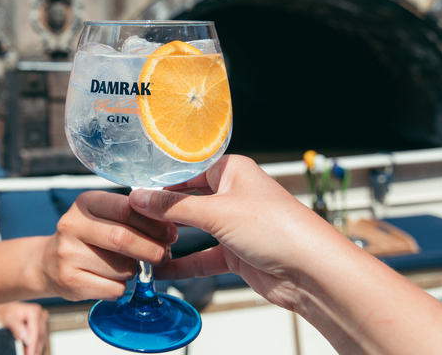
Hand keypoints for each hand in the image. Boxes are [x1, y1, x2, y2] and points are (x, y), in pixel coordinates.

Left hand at [0, 301, 48, 354]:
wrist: (7, 309)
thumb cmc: (7, 312)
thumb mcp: (8, 318)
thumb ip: (16, 327)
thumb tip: (24, 337)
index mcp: (34, 311)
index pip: (36, 331)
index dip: (33, 344)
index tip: (30, 354)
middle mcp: (41, 316)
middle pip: (41, 336)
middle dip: (35, 349)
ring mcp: (43, 322)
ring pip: (43, 340)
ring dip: (37, 349)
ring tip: (30, 354)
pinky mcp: (42, 328)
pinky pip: (42, 340)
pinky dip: (37, 347)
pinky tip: (32, 352)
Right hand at [42, 190, 177, 301]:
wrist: (48, 263)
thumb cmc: (87, 238)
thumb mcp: (103, 216)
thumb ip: (131, 216)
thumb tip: (169, 226)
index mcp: (85, 202)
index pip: (127, 209)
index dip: (154, 223)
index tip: (171, 232)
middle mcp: (72, 225)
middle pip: (123, 238)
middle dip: (152, 250)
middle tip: (164, 255)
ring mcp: (67, 254)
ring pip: (122, 267)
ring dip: (134, 271)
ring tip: (125, 266)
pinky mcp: (70, 281)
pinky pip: (113, 288)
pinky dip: (121, 287)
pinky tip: (111, 280)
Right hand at [128, 155, 346, 310]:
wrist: (312, 271)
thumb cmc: (277, 228)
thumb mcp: (217, 212)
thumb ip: (174, 207)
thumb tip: (140, 198)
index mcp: (232, 171)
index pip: (187, 170)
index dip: (160, 180)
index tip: (133, 190)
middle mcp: (233, 194)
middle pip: (187, 200)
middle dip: (161, 211)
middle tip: (130, 218)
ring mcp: (234, 225)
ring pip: (193, 230)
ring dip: (170, 238)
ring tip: (140, 242)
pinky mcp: (236, 254)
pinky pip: (202, 257)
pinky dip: (183, 264)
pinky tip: (161, 270)